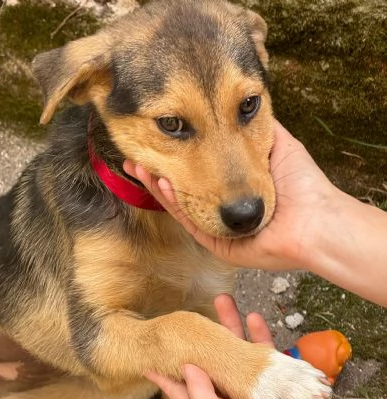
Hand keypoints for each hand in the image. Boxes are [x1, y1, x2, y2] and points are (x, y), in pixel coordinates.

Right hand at [124, 121, 336, 271]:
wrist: (315, 219)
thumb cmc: (302, 184)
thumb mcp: (275, 144)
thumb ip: (251, 127)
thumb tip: (239, 100)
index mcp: (235, 188)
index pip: (198, 170)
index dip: (178, 151)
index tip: (160, 132)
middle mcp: (224, 208)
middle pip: (183, 190)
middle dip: (159, 172)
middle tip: (136, 155)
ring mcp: (219, 227)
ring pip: (182, 206)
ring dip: (159, 186)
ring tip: (140, 166)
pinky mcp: (219, 244)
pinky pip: (191, 223)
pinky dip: (175, 204)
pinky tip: (162, 182)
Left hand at [146, 294, 351, 398]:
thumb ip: (199, 394)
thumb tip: (187, 368)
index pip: (180, 392)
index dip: (164, 376)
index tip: (148, 360)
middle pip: (210, 365)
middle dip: (200, 340)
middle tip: (191, 313)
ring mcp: (254, 393)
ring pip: (237, 354)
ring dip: (231, 328)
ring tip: (224, 301)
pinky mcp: (278, 385)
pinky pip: (264, 355)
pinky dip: (259, 336)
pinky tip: (255, 317)